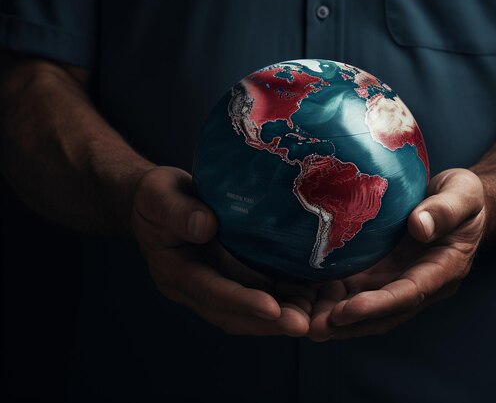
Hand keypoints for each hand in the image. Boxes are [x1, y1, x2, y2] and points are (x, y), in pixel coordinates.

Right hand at [131, 166, 312, 335]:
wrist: (156, 203)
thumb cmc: (156, 197)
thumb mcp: (158, 196)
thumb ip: (178, 211)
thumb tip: (206, 226)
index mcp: (175, 271)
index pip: (210, 291)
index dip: (241, 302)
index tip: (272, 309)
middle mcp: (195, 287)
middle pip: (232, 314)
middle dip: (268, 322)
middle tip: (303, 324)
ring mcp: (214, 285)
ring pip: (247, 312)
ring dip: (280, 317)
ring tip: (314, 315)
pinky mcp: (230, 278)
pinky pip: (256, 295)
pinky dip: (282, 300)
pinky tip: (308, 296)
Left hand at [308, 168, 485, 340]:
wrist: (458, 203)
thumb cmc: (464, 197)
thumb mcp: (462, 194)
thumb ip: (444, 210)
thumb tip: (420, 226)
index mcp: (444, 268)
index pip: (409, 293)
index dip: (379, 304)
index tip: (348, 310)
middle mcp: (420, 283)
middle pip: (384, 312)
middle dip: (349, 323)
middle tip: (314, 328)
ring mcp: (399, 280)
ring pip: (367, 307)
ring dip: (336, 318)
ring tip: (302, 321)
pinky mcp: (382, 273)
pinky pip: (357, 291)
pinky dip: (332, 298)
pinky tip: (306, 298)